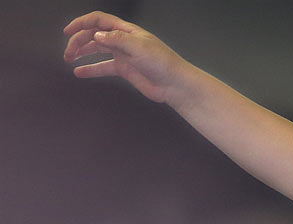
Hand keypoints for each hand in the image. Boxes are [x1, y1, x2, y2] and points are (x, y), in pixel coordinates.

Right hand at [63, 11, 189, 104]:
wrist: (175, 85)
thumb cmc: (163, 63)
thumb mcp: (139, 47)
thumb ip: (116, 40)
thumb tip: (97, 35)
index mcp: (126, 30)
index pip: (98, 20)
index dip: (81, 23)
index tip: (68, 31)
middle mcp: (123, 40)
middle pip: (94, 35)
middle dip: (79, 41)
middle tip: (68, 52)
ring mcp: (123, 55)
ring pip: (97, 50)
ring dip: (82, 52)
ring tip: (69, 59)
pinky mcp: (125, 70)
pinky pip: (104, 67)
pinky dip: (91, 69)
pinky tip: (80, 72)